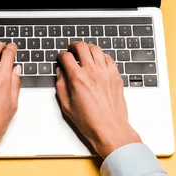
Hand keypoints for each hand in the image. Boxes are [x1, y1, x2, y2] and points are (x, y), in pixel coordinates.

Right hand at [56, 41, 141, 157]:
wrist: (110, 129)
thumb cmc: (89, 121)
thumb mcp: (66, 105)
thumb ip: (60, 86)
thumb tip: (60, 73)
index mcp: (78, 79)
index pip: (66, 57)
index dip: (61, 55)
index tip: (61, 57)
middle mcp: (92, 73)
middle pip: (82, 47)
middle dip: (74, 45)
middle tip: (71, 49)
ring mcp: (106, 73)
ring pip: (96, 49)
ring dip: (88, 48)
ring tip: (85, 52)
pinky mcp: (116, 77)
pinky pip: (109, 58)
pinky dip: (102, 56)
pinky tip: (98, 60)